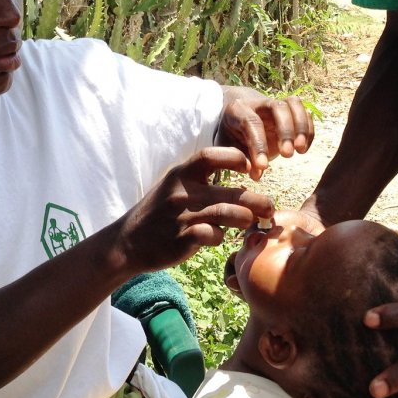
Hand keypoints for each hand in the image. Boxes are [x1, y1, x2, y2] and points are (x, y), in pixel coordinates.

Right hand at [114, 146, 274, 272]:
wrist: (127, 242)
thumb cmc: (159, 212)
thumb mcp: (173, 186)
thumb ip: (200, 179)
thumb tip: (238, 172)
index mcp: (180, 174)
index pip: (211, 155)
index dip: (235, 157)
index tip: (249, 167)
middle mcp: (181, 192)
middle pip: (230, 191)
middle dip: (257, 200)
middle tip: (270, 207)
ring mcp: (181, 216)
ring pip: (226, 213)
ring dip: (245, 219)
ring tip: (252, 222)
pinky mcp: (181, 239)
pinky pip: (211, 236)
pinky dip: (220, 237)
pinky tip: (218, 237)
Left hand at [219, 86, 313, 178]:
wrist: (235, 115)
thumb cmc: (230, 134)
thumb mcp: (227, 146)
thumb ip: (239, 157)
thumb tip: (256, 173)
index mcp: (238, 109)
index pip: (251, 122)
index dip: (259, 144)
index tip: (264, 166)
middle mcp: (259, 103)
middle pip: (278, 107)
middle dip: (286, 132)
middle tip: (287, 156)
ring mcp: (275, 104)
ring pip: (294, 104)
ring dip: (302, 127)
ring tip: (300, 150)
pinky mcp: (289, 110)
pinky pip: (304, 113)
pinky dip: (308, 130)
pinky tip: (303, 149)